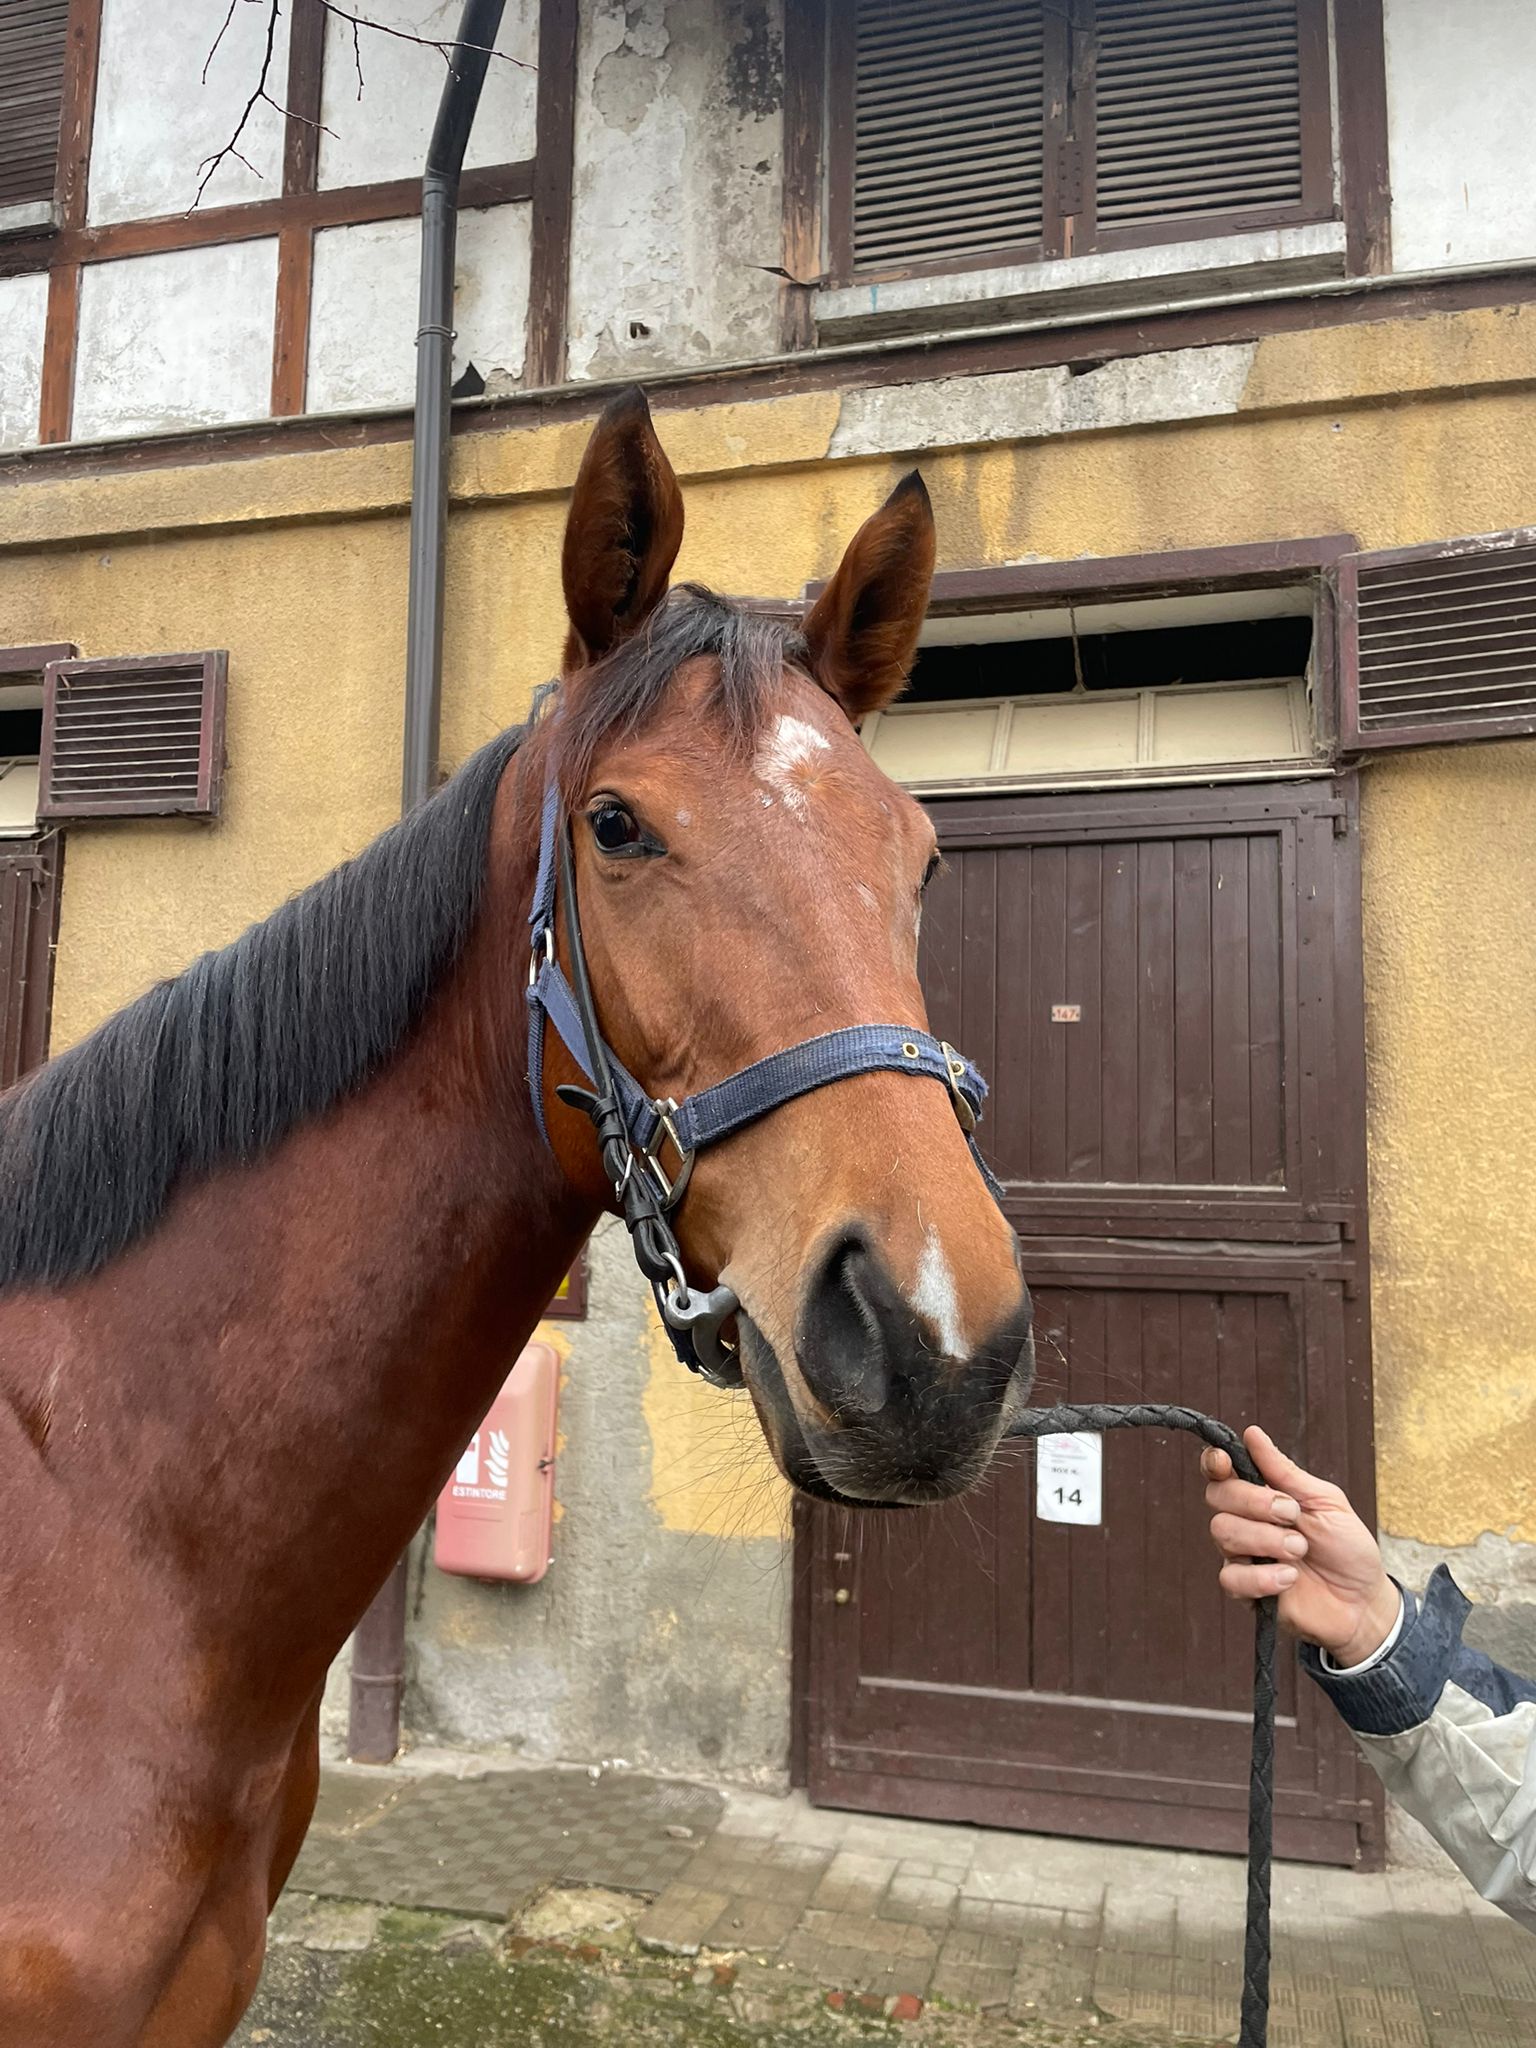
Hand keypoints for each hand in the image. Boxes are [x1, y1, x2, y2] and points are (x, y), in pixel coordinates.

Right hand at [1201, 1426, 1399, 1666]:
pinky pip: (1231, 1577)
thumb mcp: (1325, 1502)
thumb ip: (1286, 1472)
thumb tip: (1252, 1433)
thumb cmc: (1347, 1548)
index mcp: (1262, 1495)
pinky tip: (1290, 1578)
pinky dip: (1263, 1576)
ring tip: (1300, 1550)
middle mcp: (1246, 1522)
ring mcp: (1243, 1555)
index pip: (1221, 1473)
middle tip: (1292, 1515)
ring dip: (1266, 1539)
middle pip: (1217, 1497)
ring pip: (1223, 1533)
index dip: (1214, 1463)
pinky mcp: (1246, 1590)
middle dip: (1254, 1502)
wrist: (1363, 1601)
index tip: (1225, 1462)